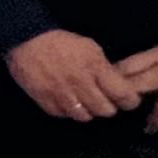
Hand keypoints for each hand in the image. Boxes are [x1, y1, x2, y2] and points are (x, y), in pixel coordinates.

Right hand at [5, 29, 141, 120]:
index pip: (122, 94)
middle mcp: (80, 84)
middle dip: (110, 107)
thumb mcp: (89, 47)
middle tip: (106, 100)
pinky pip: (64, 115)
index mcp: (95, 67)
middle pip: (106, 110)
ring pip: (85, 117)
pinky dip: (69, 111)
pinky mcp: (46, 101)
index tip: (130, 100)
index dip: (130, 101)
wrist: (26, 40)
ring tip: (86, 102)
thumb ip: (104, 68)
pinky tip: (68, 101)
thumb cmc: (61, 41)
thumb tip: (117, 85)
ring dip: (89, 111)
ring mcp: (62, 95)